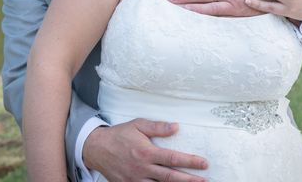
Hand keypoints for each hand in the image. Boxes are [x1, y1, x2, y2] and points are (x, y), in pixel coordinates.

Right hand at [83, 119, 207, 181]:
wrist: (96, 149)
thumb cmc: (119, 135)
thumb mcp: (138, 125)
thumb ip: (157, 127)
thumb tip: (176, 127)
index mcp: (146, 152)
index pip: (173, 158)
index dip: (190, 161)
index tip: (204, 163)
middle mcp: (142, 169)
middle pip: (170, 178)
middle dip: (189, 180)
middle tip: (205, 181)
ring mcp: (136, 180)